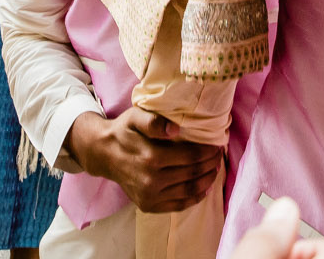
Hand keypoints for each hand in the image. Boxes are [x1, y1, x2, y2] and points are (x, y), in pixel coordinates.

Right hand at [66, 108, 224, 213]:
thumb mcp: (135, 117)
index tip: (217, 145)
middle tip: (219, 155)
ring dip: (207, 180)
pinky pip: (178, 205)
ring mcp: (150, 196)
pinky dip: (195, 198)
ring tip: (215, 169)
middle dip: (211, 164)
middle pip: (193, 173)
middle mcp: (152, 180)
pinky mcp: (148, 205)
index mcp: (152, 157)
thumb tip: (175, 130)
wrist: (103, 154)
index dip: (208, 152)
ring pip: (189, 190)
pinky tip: (204, 189)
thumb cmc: (123, 132)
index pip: (191, 156)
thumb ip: (154, 121)